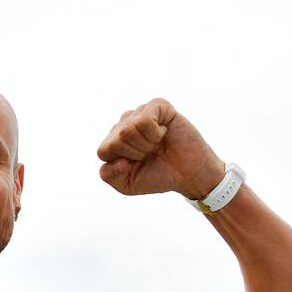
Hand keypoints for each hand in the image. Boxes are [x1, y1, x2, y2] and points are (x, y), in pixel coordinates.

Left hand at [97, 98, 224, 200]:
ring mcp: (139, 113)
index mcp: (112, 142)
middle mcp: (124, 125)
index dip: (123, 162)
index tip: (137, 164)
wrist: (188, 173)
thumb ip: (109, 176)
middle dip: (136, 153)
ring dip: (146, 144)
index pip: (103, 150)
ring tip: (157, 144)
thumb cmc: (156, 175)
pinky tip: (163, 133)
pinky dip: (155, 132)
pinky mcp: (157, 106)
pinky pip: (145, 118)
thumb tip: (118, 159)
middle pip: (117, 139)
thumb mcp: (127, 185)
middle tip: (150, 154)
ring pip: (128, 129)